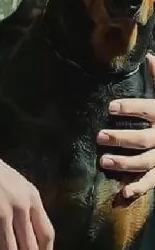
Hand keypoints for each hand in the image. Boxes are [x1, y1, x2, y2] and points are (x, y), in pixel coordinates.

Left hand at [97, 53, 154, 197]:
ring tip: (104, 161)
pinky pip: (152, 181)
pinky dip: (139, 188)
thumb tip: (149, 56)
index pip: (147, 109)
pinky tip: (124, 193)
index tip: (110, 106)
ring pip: (145, 162)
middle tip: (100, 136)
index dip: (130, 107)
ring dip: (125, 164)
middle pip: (143, 139)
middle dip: (121, 138)